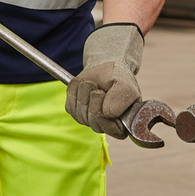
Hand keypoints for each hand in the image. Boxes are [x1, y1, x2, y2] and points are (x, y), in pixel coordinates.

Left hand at [65, 23, 143, 137]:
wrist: (105, 65)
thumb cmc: (119, 76)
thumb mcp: (126, 84)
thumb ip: (121, 99)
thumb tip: (107, 114)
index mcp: (122, 123)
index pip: (113, 130)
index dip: (106, 120)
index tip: (101, 106)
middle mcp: (104, 125)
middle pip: (93, 120)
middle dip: (95, 99)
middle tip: (100, 88)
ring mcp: (87, 119)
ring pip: (79, 111)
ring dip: (85, 91)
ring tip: (93, 84)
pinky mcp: (74, 111)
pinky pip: (69, 103)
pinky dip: (75, 89)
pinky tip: (83, 83)